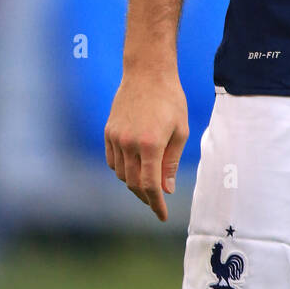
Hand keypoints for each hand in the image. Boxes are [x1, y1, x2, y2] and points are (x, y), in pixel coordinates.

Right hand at [104, 71, 188, 221]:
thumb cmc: (171, 99)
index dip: (156, 204)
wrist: (147, 72)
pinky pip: (113, 161)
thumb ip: (171, 162)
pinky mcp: (108, 132)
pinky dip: (122, 170)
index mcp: (150, 144)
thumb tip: (166, 189)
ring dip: (134, 184)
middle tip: (157, 202)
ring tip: (148, 184)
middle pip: (134, 183)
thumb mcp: (180, 130)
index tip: (162, 216)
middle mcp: (129, 143)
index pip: (150, 185)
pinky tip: (134, 168)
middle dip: (146, 197)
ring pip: (121, 174)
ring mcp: (115, 138)